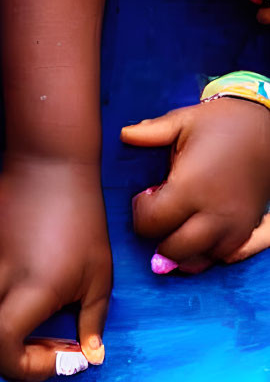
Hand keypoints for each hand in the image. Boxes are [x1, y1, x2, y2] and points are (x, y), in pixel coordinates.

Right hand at [0, 155, 111, 381]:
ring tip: (39, 325)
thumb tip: (90, 357)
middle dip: (13, 356)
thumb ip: (93, 321)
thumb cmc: (83, 219)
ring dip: (2, 334)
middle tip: (50, 347)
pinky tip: (24, 299)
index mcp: (33, 292)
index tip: (62, 357)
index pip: (5, 349)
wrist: (49, 166)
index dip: (28, 367)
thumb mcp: (100, 275)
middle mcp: (2, 285)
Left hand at [122, 98, 269, 271]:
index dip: (141, 214)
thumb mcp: (184, 121)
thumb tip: (125, 135)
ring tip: (177, 229)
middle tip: (159, 219)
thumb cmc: (221, 123)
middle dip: (158, 239)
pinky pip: (222, 257)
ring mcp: (233, 224)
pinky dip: (206, 253)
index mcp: (191, 186)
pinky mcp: (247, 228)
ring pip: (197, 260)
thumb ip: (151, 133)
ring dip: (182, 252)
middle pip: (173, 250)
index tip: (146, 197)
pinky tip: (198, 236)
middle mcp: (213, 211)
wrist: (268, 124)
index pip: (150, 223)